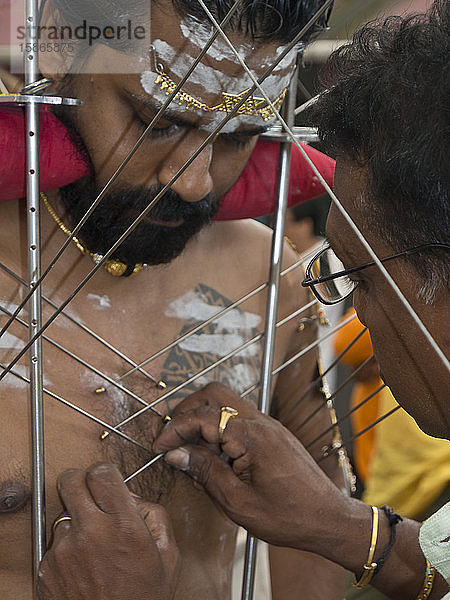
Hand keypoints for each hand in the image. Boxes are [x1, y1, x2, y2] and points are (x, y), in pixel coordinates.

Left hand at [38, 464, 179, 599]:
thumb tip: (132, 498)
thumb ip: (155, 515)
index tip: (107, 479)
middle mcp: (91, 532)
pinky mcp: (47, 569)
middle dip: (81, 483)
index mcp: (124, 525)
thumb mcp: (169, 556)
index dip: (105, 473)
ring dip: (76, 523)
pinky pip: (54, 545)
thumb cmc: (144, 599)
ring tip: (92, 547)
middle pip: (70, 480)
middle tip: (90, 495)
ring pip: (63, 515)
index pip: (103, 472)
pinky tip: (83, 567)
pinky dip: (66, 550)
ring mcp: (65, 551)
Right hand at [154, 383, 350, 552]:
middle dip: (187, 410)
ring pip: (226, 401)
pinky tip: (214, 454)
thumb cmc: (288, 516)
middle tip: (173, 438)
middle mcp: (261, 422)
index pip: (203, 416)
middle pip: (214, 393)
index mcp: (252, 437)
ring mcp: (268, 424)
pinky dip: (219, 426)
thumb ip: (205, 472)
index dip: (175, 429)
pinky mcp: (272, 432)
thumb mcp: (238, 503)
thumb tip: (177, 454)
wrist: (329, 517)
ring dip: (203, 417)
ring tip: (193, 449)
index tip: (160, 447)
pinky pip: (238, 416)